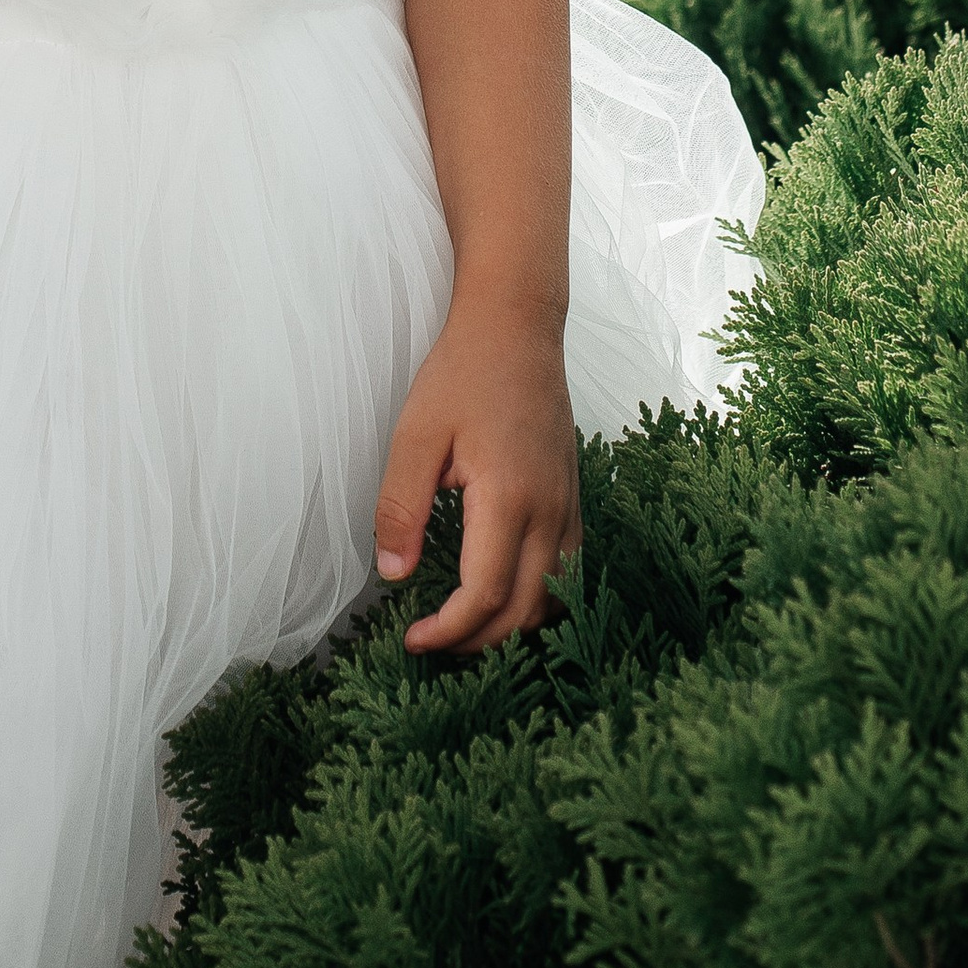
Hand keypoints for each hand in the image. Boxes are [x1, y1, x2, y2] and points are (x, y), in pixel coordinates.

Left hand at [374, 291, 580, 656]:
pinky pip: (569, 570)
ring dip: (512, 625)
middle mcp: (551, 512)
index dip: (449, 632)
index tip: (412, 639)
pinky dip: (539, 599)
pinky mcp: (573, 497)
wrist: (517, 326)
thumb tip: (394, 574)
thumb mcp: (416, 434)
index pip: (486, 596)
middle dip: (478, 641)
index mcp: (510, 499)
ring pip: (555, 598)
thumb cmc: (463, 373)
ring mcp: (569, 506)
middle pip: (525, 612)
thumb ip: (402, 507)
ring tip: (464, 625)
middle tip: (431, 641)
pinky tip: (504, 591)